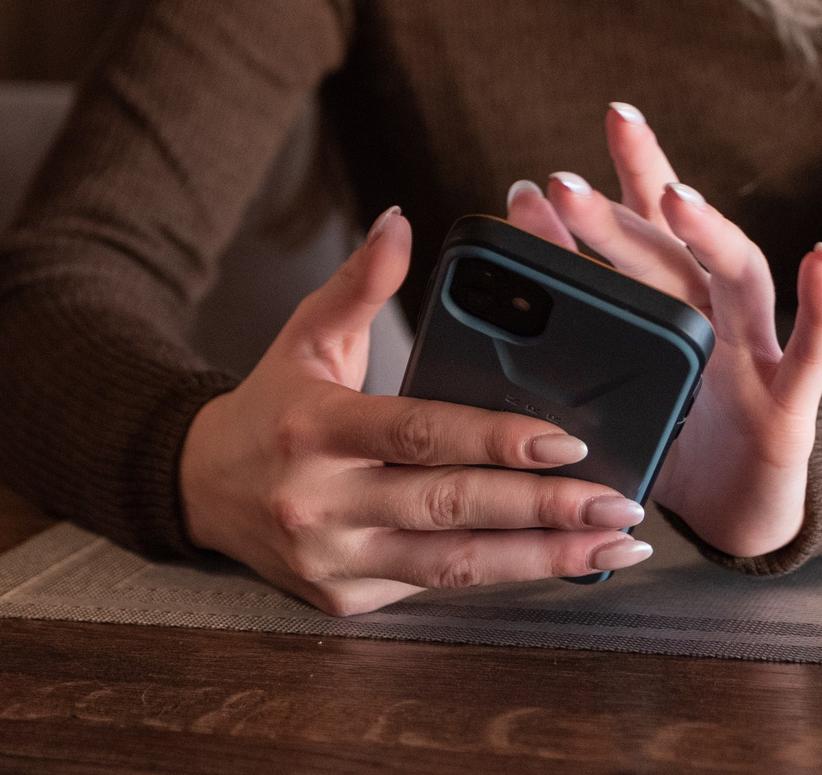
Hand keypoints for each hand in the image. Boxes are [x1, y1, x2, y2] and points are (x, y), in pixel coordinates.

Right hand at [177, 206, 654, 614]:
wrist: (199, 489)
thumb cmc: (272, 404)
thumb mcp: (305, 334)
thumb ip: (359, 283)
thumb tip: (400, 221)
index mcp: (316, 429)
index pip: (420, 434)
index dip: (497, 439)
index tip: (569, 440)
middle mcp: (322, 503)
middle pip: (450, 509)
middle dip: (544, 509)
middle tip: (621, 500)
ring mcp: (334, 561)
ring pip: (456, 567)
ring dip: (545, 560)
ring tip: (617, 542)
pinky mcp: (347, 601)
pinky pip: (438, 587)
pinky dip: (505, 575)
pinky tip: (563, 561)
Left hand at [506, 102, 821, 558]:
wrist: (739, 514)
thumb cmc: (675, 442)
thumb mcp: (616, 388)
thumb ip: (574, 331)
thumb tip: (510, 279)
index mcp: (668, 308)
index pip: (645, 225)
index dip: (632, 170)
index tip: (600, 125)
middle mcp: (713, 316)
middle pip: (670, 250)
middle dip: (620, 211)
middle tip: (562, 185)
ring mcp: (756, 355)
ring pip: (740, 279)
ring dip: (710, 235)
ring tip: (677, 200)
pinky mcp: (790, 408)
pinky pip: (813, 351)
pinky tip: (818, 261)